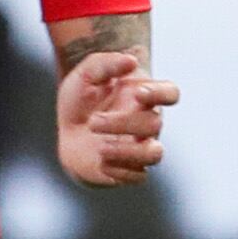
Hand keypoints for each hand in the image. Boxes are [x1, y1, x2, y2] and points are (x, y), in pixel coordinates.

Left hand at [56, 49, 177, 186]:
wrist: (66, 130)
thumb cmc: (81, 98)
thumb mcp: (85, 74)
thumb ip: (106, 63)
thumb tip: (131, 61)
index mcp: (143, 96)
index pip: (170, 93)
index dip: (161, 94)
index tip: (138, 93)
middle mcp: (147, 122)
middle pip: (154, 124)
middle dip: (122, 123)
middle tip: (93, 121)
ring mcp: (140, 147)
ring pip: (156, 154)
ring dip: (128, 152)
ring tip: (101, 149)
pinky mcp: (129, 169)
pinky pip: (139, 176)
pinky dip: (120, 171)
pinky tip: (100, 162)